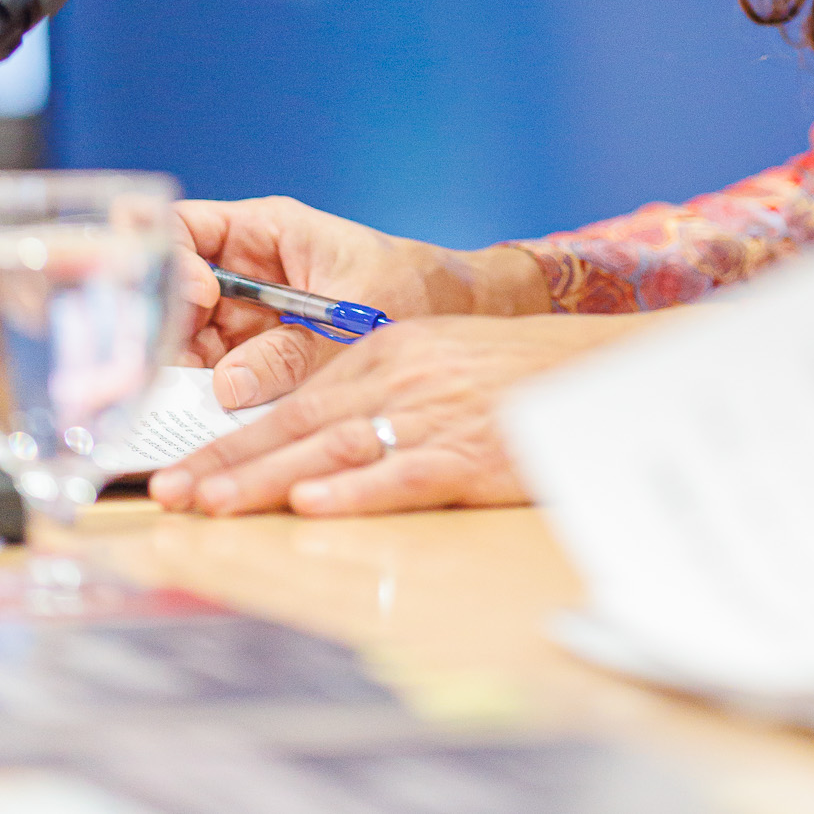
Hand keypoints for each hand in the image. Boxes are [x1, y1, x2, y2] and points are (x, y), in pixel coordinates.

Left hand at [148, 312, 656, 514]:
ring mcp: (434, 412)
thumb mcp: (437, 362)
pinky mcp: (470, 450)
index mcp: (388, 349)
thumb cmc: (515, 374)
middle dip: (227, 466)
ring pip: (334, 449)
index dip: (230, 443)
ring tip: (215, 508)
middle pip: (297, 426)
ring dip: (267, 481)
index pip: (292, 402)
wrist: (597, 371)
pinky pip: (404, 472)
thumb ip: (377, 395)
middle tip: (170, 499)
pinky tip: (315, 506)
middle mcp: (401, 374)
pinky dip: (357, 490)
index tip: (178, 476)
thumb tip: (309, 452)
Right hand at [175, 196, 548, 409]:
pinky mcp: (253, 359)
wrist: (451, 319)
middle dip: (167, 331)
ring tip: (197, 407)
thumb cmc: (412, 289)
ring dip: (183, 375)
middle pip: (171, 293)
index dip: (172, 259)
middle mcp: (243, 272)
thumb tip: (228, 385)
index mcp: (266, 232)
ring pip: (184, 341)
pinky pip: (214, 376)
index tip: (197, 298)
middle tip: (184, 374)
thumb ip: (294, 350)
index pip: (184, 227)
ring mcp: (244, 317)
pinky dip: (208, 400)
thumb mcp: (355, 313)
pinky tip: (211, 423)